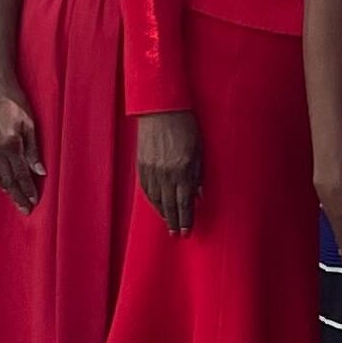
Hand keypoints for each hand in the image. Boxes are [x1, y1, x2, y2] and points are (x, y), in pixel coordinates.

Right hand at [0, 82, 44, 211]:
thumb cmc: (16, 102)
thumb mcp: (30, 124)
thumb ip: (34, 150)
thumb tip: (39, 171)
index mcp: (10, 143)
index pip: (20, 173)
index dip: (28, 189)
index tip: (34, 201)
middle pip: (7, 180)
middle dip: (17, 196)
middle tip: (25, 210)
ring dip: (8, 191)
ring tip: (16, 202)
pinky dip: (0, 180)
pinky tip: (5, 185)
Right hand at [135, 111, 202, 235]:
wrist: (161, 108)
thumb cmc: (186, 125)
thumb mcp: (200, 149)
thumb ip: (199, 174)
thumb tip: (199, 195)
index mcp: (183, 169)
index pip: (184, 203)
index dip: (186, 219)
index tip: (187, 231)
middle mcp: (166, 173)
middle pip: (169, 205)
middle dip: (174, 222)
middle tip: (177, 234)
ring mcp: (151, 169)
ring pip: (156, 199)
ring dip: (162, 213)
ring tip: (168, 223)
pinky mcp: (141, 164)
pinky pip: (146, 189)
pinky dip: (151, 200)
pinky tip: (156, 206)